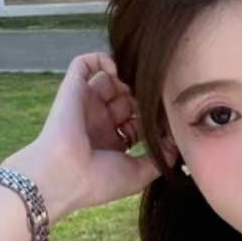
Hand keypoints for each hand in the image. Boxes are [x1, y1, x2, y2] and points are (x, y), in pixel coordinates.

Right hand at [8, 51, 159, 221]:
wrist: (65, 174)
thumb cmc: (97, 181)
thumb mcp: (137, 175)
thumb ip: (159, 159)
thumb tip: (176, 145)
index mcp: (111, 143)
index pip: (136, 121)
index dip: (152, 119)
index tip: (165, 121)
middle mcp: (98, 122)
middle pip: (126, 99)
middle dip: (141, 98)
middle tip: (154, 101)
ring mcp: (86, 104)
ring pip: (109, 80)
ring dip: (125, 80)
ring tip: (135, 88)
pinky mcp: (72, 88)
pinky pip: (83, 63)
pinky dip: (100, 59)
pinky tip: (116, 71)